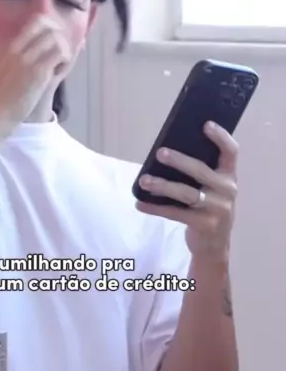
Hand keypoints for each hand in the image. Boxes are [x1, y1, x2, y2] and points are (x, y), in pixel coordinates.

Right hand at [0, 15, 71, 140]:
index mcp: (5, 49)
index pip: (34, 23)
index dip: (48, 28)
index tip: (51, 41)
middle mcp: (17, 50)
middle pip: (47, 26)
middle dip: (59, 36)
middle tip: (59, 52)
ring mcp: (28, 60)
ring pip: (56, 40)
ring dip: (63, 50)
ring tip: (59, 65)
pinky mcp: (38, 74)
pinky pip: (59, 57)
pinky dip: (63, 62)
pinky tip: (57, 74)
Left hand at [135, 121, 238, 262]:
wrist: (214, 245)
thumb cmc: (208, 207)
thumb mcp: (212, 188)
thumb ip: (201, 172)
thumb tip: (167, 152)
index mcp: (229, 176)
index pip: (231, 152)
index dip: (220, 137)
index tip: (206, 124)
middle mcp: (227, 191)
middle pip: (201, 171)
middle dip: (180, 161)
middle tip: (160, 153)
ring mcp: (217, 209)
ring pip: (187, 193)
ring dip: (163, 186)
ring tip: (144, 180)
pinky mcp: (204, 225)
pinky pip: (175, 213)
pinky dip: (155, 208)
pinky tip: (140, 203)